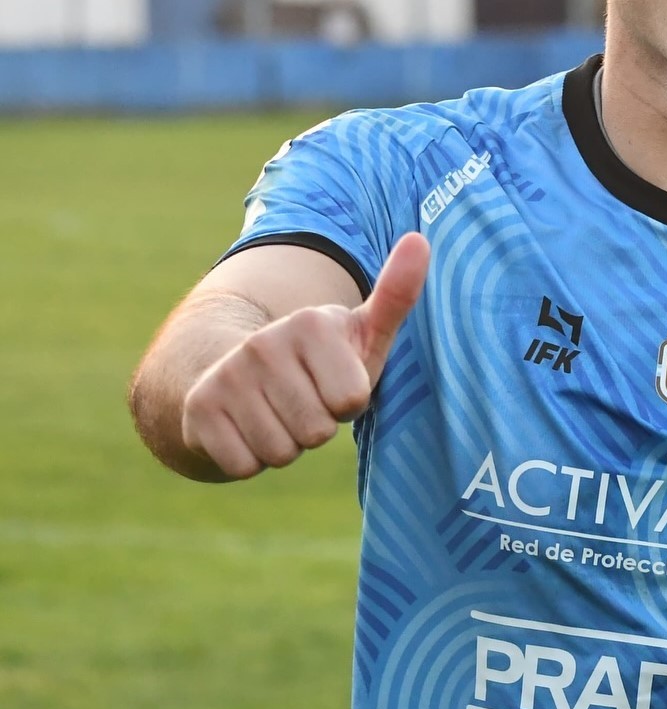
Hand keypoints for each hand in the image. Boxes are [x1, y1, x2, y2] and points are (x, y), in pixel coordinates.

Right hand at [181, 232, 428, 478]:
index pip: (351, 401)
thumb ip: (396, 294)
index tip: (332, 383)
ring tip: (276, 415)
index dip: (348, 404)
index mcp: (309, 324)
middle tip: (302, 402)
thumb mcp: (363, 332)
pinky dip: (250, 460)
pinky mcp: (198, 411)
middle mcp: (263, 344)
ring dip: (285, 445)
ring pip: (282, 452)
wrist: (232, 373)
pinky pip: (244, 465)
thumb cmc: (320, 362)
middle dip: (317, 428)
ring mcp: (226, 376)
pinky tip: (246, 430)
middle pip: (318, 431)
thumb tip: (420, 239)